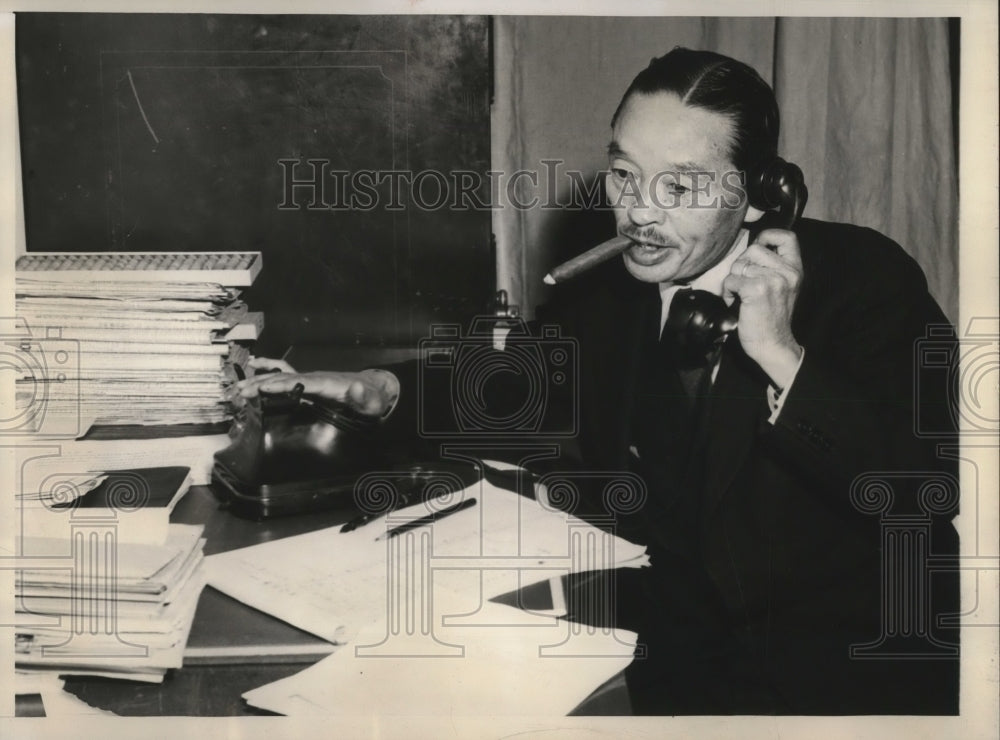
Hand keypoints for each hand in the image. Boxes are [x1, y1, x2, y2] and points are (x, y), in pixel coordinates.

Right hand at [236, 357, 399, 418]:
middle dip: (262, 384)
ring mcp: (309, 378)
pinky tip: (255, 366)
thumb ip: (363, 396)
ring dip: (259, 380)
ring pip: (280, 376)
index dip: (282, 385)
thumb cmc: (371, 399)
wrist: (373, 390)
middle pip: (284, 379)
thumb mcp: (371, 401)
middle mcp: (314, 377)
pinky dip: (269, 369)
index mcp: (327, 384)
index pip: (300, 383)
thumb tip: (356, 387)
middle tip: (240, 391)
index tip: (263, 387)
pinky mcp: (307, 382)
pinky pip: (285, 373)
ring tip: (238, 386)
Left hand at [722, 229, 803, 388]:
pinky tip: (735, 303)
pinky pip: (731, 280)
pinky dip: (727, 292)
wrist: (773, 344)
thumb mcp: (782, 287)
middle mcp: (788, 272)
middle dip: (741, 265)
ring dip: (733, 280)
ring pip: (739, 265)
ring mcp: (773, 279)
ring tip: (740, 295)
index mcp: (795, 269)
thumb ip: (773, 267)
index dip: (767, 236)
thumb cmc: (771, 317)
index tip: (758, 248)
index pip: (787, 236)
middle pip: (754, 249)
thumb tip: (750, 249)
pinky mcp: (756, 290)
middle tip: (743, 283)